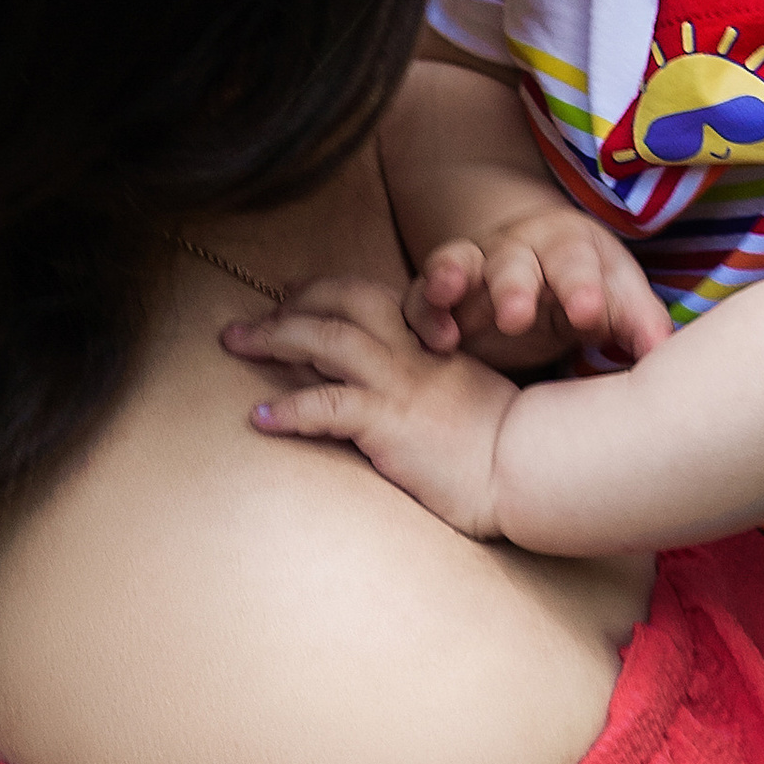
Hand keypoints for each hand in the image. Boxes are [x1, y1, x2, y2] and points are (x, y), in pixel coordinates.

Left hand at [222, 279, 518, 537]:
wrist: (529, 470)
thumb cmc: (502, 445)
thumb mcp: (464, 395)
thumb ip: (428, 380)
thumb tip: (391, 389)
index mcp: (430, 341)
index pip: (368, 297)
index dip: (321, 292)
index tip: (288, 297)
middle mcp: (412, 352)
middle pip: (341, 302)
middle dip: (286, 305)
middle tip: (242, 326)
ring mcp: (402, 383)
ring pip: (327, 339)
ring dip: (273, 337)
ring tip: (234, 344)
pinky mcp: (391, 422)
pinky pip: (328, 406)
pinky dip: (288, 409)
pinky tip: (258, 418)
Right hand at [405, 213, 672, 373]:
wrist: (532, 259)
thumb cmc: (585, 284)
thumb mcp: (615, 294)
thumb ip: (639, 320)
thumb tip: (664, 351)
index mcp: (566, 246)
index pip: (575, 260)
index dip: (580, 285)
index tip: (589, 313)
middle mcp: (516, 251)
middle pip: (513, 261)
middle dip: (514, 287)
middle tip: (518, 316)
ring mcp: (472, 269)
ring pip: (456, 265)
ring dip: (450, 280)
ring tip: (448, 298)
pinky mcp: (438, 296)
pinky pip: (422, 298)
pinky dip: (424, 315)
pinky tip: (435, 341)